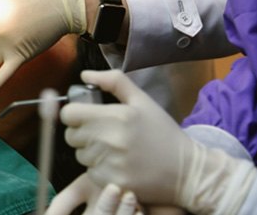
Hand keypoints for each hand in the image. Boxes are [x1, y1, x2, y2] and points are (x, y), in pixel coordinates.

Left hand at [61, 70, 256, 213]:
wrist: (188, 171)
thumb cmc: (162, 132)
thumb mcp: (142, 100)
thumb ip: (113, 82)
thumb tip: (84, 74)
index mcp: (115, 116)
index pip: (69, 114)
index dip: (74, 114)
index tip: (85, 117)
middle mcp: (109, 140)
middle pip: (70, 135)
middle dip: (82, 133)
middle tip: (103, 134)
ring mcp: (110, 163)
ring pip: (79, 154)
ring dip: (90, 152)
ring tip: (114, 150)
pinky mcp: (111, 182)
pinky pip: (90, 172)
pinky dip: (99, 169)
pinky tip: (118, 165)